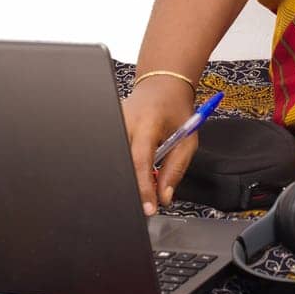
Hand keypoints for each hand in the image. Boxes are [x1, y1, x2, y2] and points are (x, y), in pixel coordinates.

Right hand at [121, 77, 199, 215]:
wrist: (161, 86)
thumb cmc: (175, 110)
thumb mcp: (187, 139)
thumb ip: (175, 169)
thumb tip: (163, 197)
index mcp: (147, 122)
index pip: (140, 161)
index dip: (143, 188)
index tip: (148, 207)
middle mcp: (125, 121)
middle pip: (122, 164)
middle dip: (134, 186)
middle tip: (148, 197)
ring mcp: (113, 122)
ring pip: (116, 160)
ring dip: (130, 175)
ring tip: (146, 173)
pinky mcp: (107, 125)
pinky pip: (114, 152)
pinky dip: (124, 165)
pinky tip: (135, 163)